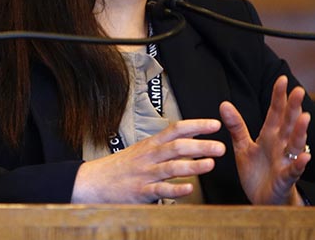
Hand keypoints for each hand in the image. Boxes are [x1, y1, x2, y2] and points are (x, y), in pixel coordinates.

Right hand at [71, 119, 224, 202]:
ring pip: (171, 167)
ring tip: (210, 165)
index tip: (215, 124)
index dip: (196, 126)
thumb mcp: (142, 149)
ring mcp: (145, 173)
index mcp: (151, 144)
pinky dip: (175, 189)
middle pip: (177, 147)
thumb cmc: (121, 166)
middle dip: (200, 146)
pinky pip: (160, 190)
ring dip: (192, 166)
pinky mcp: (141, 191)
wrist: (94, 181)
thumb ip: (165, 144)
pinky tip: (189, 188)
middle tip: (220, 147)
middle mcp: (150, 156)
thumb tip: (190, 136)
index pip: (176, 129)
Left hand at [219, 75, 310, 204]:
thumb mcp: (242, 147)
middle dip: (293, 108)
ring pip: (294, 144)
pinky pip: (293, 170)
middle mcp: (280, 145)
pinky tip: (304, 156)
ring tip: (305, 117)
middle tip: (298, 90)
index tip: (281, 79)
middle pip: (288, 124)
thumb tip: (224, 104)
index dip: (278, 97)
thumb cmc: (256, 171)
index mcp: (269, 136)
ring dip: (300, 131)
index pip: (275, 113)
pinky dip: (299, 164)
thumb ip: (236, 126)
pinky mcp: (285, 179)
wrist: (261, 198)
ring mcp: (285, 161)